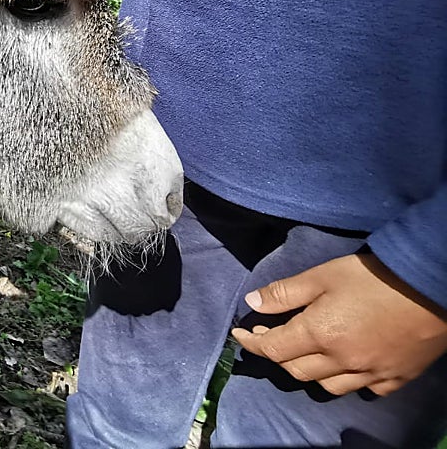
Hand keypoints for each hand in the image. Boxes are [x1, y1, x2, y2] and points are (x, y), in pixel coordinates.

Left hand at [231, 253, 446, 396]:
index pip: (272, 348)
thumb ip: (284, 292)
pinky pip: (364, 389)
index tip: (239, 333)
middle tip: (270, 335)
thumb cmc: (374, 276)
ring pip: (327, 386)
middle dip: (278, 354)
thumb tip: (252, 303)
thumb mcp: (322, 276)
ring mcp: (370, 374)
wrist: (432, 285)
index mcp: (319, 334)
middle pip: (296, 370)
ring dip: (309, 371)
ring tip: (305, 351)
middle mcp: (341, 361)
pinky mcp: (395, 378)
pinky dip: (349, 381)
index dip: (251, 342)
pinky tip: (347, 366)